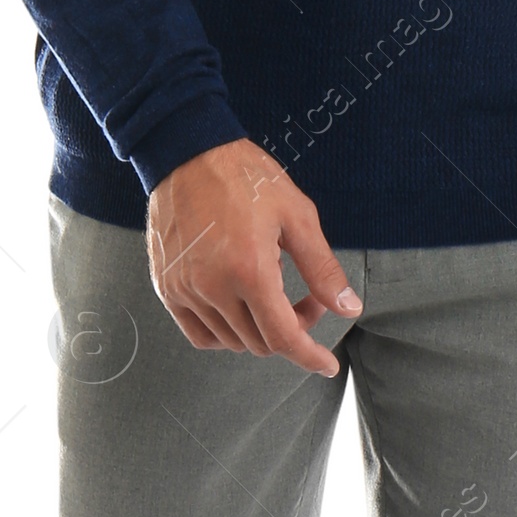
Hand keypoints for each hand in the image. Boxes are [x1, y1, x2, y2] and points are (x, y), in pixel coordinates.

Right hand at [146, 138, 361, 375]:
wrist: (187, 151)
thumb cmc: (246, 178)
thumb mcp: (297, 216)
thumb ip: (323, 269)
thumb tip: (349, 308)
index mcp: (249, 270)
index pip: (283, 338)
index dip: (310, 357)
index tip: (326, 364)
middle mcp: (212, 287)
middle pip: (260, 342)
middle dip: (291, 330)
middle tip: (306, 299)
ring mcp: (184, 290)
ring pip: (231, 341)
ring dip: (259, 329)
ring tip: (271, 289)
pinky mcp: (166, 286)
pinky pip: (198, 333)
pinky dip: (224, 332)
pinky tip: (239, 305)